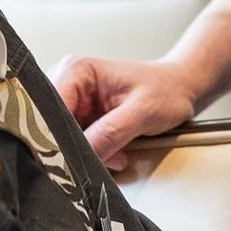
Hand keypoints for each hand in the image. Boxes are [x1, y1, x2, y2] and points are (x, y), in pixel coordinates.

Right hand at [54, 53, 200, 169]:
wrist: (180, 91)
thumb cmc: (166, 90)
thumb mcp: (142, 112)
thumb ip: (110, 134)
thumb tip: (82, 157)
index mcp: (76, 70)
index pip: (49, 109)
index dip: (55, 137)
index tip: (71, 160)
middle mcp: (69, 83)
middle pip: (50, 127)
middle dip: (73, 149)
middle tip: (99, 160)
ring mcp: (74, 103)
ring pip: (62, 140)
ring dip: (86, 154)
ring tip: (116, 153)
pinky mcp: (82, 119)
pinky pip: (75, 145)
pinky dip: (94, 155)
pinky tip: (115, 153)